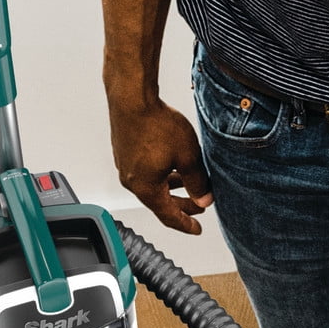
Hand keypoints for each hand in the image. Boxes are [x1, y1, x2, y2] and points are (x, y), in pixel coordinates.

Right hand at [109, 90, 213, 235]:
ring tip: (190, 182)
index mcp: (145, 188)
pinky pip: (145, 172)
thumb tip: (203, 199)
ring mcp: (125, 166)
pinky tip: (172, 164)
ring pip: (152, 185)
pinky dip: (161, 174)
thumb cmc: (155, 124)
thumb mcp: (187, 157)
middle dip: (181, 205)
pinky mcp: (124, 152)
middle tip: (198, 206)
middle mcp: (131, 180)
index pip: (168, 216)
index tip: (196, 229)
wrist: (132, 98)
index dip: (185, 224)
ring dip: (172, 187)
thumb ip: (197, 182)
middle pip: (159, 201)